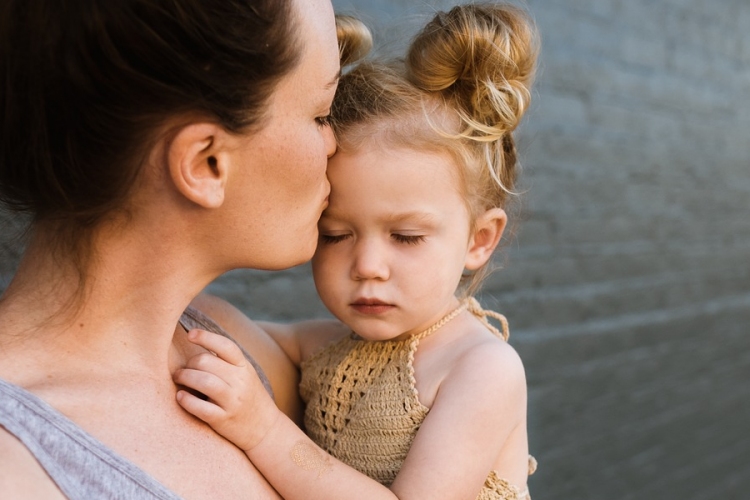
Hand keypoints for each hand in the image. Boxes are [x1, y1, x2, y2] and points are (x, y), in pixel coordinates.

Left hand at [173, 329, 280, 450]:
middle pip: (206, 361)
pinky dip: (186, 400)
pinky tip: (180, 396)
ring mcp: (232, 401)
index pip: (225, 345)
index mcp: (244, 367)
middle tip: (182, 370)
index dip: (206, 337)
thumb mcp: (245, 375)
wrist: (265, 428)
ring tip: (178, 378)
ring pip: (203, 381)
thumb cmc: (249, 397)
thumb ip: (226, 362)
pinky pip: (200, 407)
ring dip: (184, 377)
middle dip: (189, 363)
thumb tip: (198, 346)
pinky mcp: (223, 419)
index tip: (190, 334)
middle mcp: (240, 381)